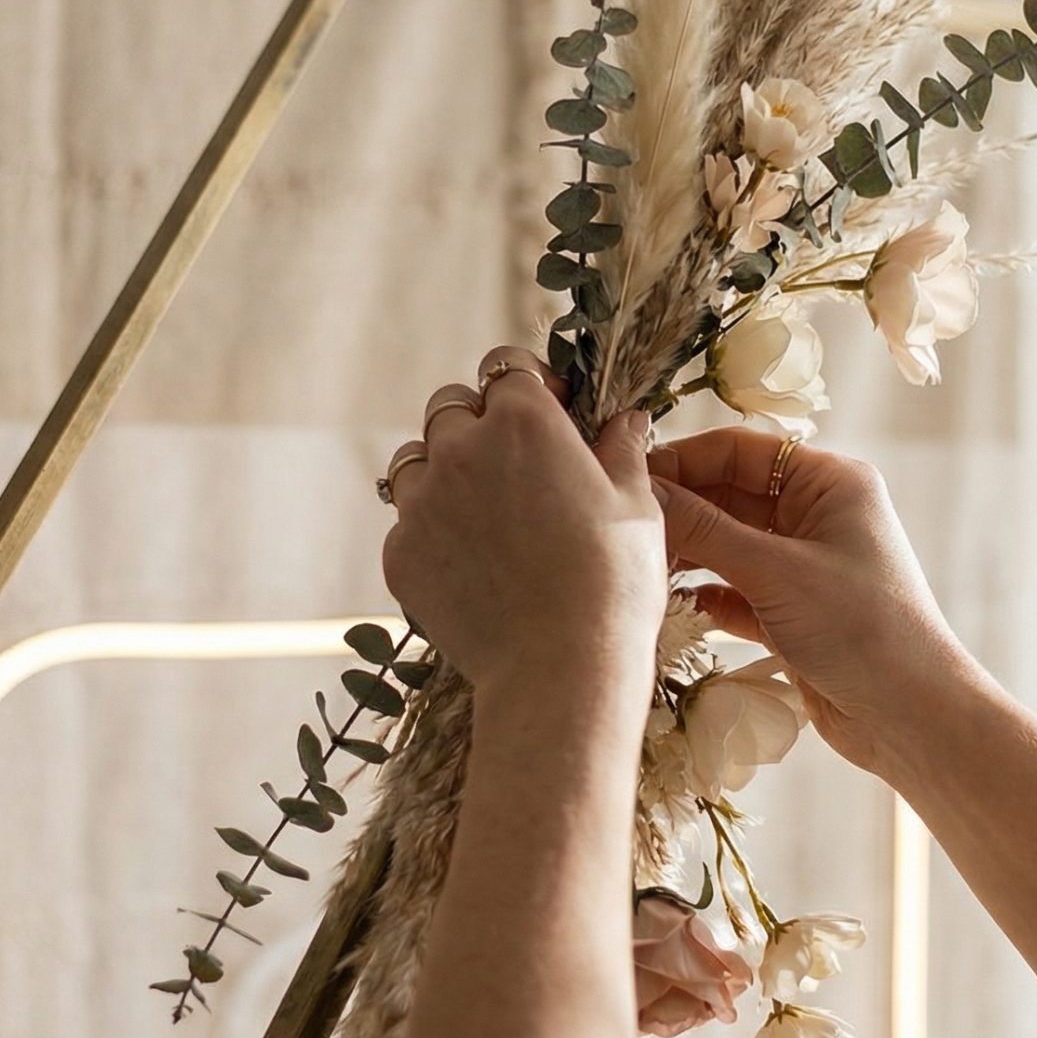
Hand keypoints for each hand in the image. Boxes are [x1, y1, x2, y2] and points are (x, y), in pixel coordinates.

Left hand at [382, 347, 668, 720]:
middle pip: (450, 406)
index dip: (529, 386)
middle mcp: (459, 449)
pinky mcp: (400, 553)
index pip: (505, 366)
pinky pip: (407, 523)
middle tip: (517, 467)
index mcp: (521, 421)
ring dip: (443, 471)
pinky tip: (472, 563)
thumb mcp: (636, 505)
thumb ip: (621, 450)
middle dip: (478, 423)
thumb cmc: (613, 583)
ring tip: (485, 513)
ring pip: (415, 460)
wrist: (560, 670)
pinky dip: (432, 532)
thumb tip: (626, 419)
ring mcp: (421, 503)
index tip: (551, 414)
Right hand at [647, 428, 977, 774]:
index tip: (627, 481)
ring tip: (637, 568)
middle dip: (678, 510)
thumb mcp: (775, 572)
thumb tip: (640, 492)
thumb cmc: (861, 629)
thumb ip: (704, 530)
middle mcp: (817, 515)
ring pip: (727, 544)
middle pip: (728, 494)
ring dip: (686, 554)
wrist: (912, 718)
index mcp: (829, 482)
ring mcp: (804, 565)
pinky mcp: (791, 613)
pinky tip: (670, 603)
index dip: (682, 461)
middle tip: (621, 531)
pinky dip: (703, 594)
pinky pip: (733, 589)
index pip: (739, 451)